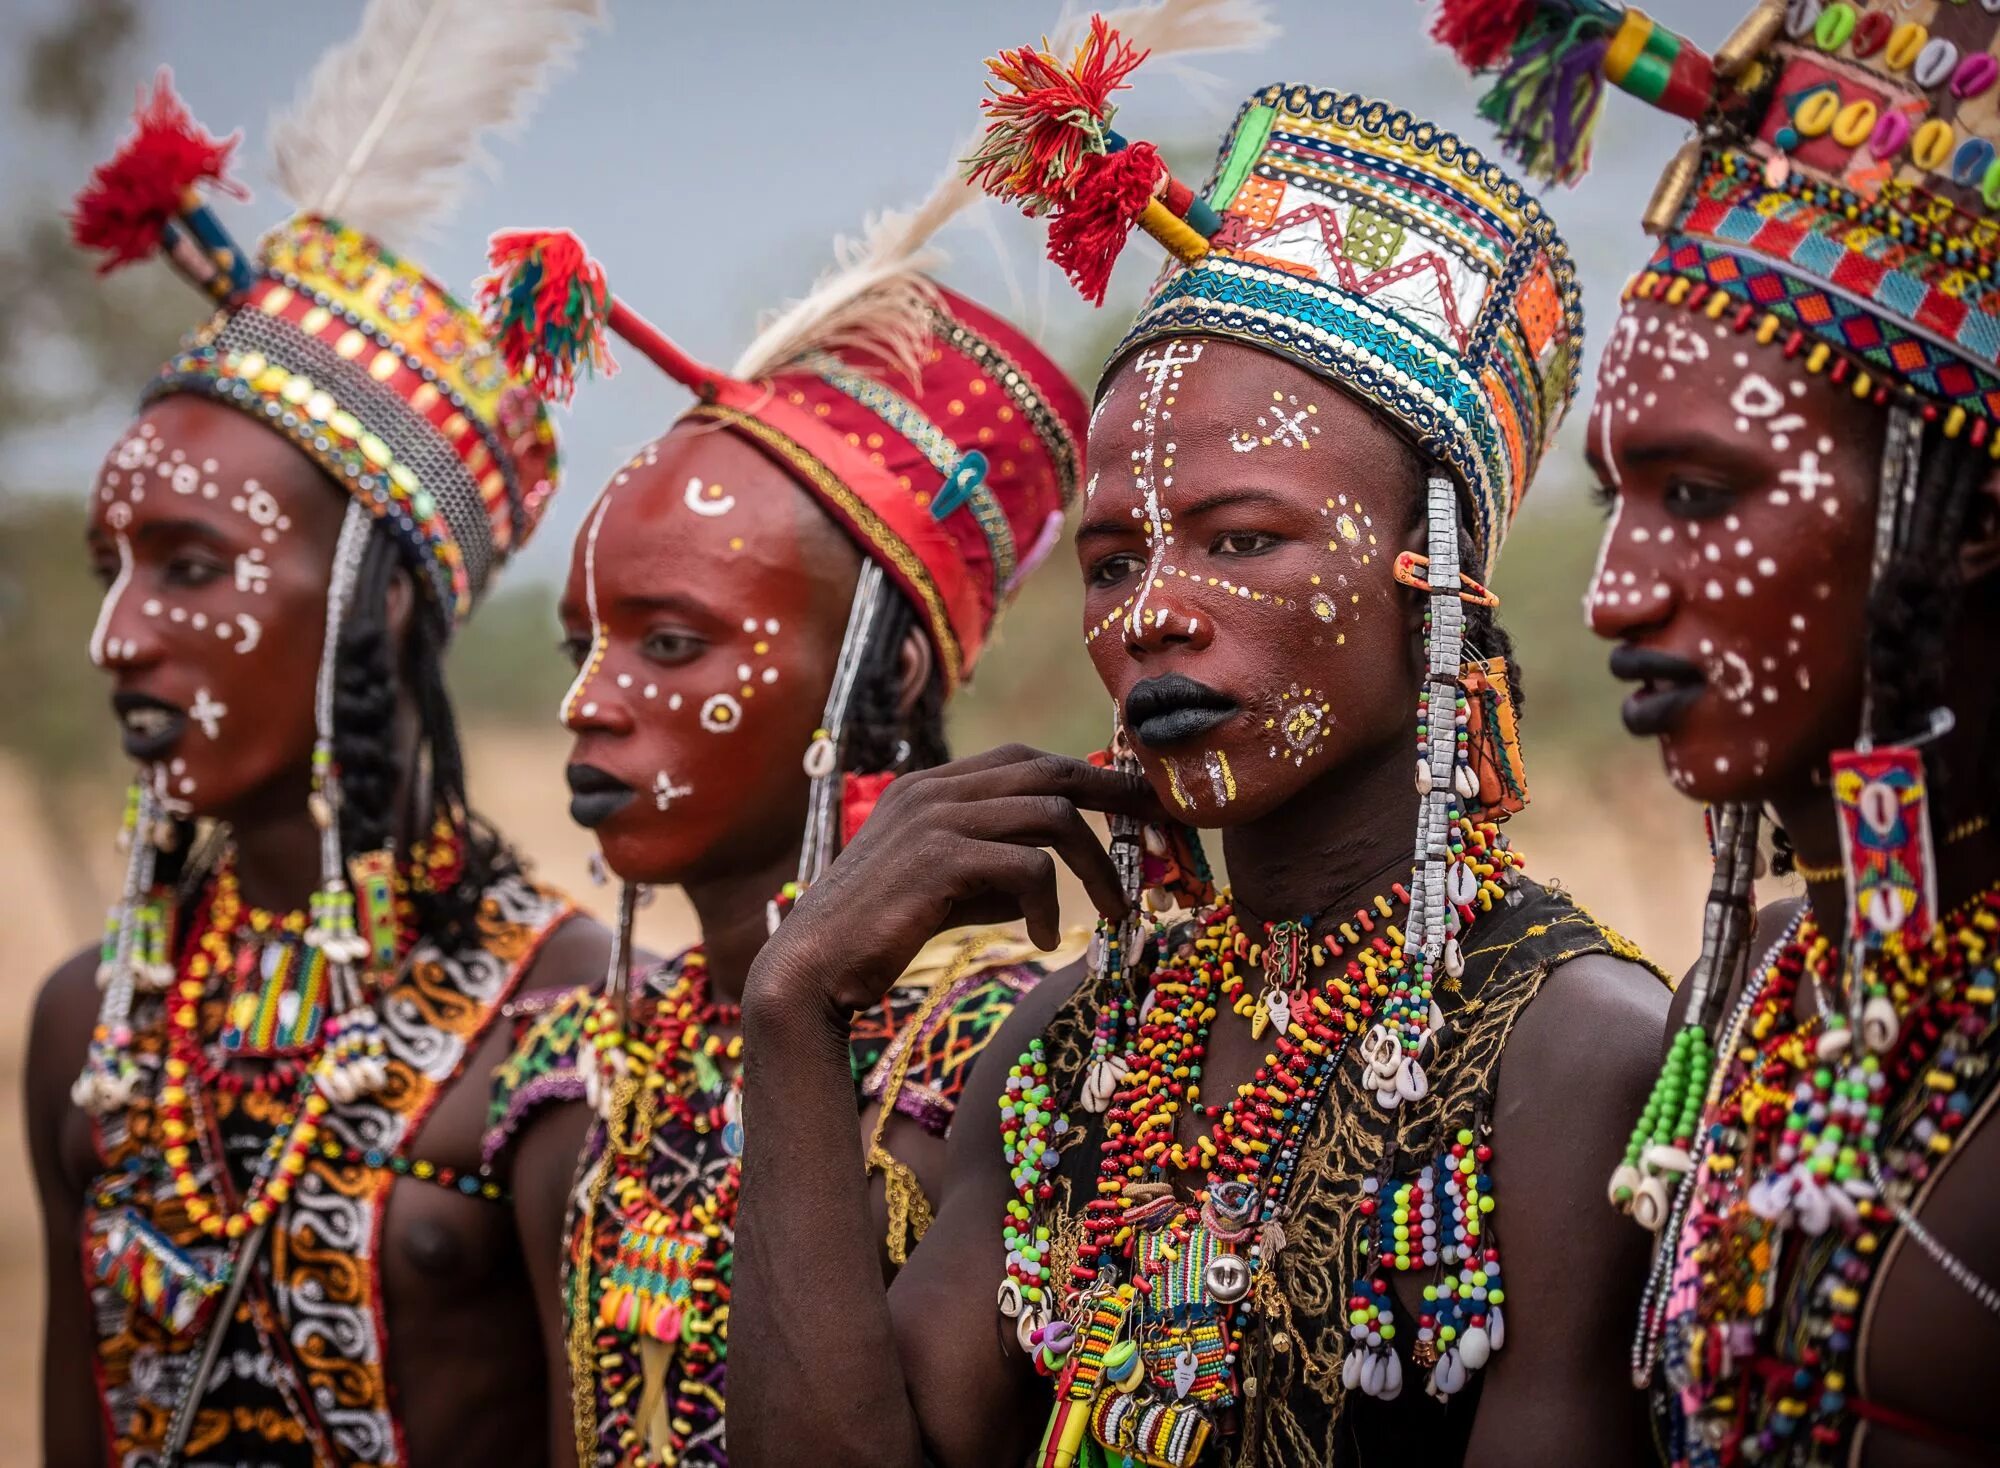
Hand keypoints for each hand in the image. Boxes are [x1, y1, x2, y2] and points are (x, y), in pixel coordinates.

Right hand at [750, 745, 1160, 1016]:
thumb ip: (997, 865)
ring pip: (1052, 816)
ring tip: (1113, 909)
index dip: (1089, 775)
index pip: (1029, 759)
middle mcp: (935, 789)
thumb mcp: (949, 887)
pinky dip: (1050, 906)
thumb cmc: (882, 933)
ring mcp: (935, 818)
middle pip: (1050, 771)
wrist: (814, 968)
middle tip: (1160, 829)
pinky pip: (1028, 868)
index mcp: (934, 786)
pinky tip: (1044, 938)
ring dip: (1096, 866)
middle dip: (1115, 796)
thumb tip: (1055, 875)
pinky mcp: (939, 858)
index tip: (1136, 802)